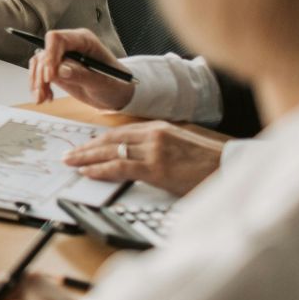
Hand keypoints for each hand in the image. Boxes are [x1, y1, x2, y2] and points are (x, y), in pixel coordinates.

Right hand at [27, 28, 131, 109]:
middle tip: (43, 92)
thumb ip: (81, 75)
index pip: (57, 39)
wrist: (115, 94)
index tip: (49, 76)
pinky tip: (45, 97)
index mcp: (84, 40)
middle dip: (41, 74)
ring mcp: (62, 57)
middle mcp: (70, 46)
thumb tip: (60, 70)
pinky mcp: (56, 69)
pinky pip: (39, 74)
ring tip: (42, 98)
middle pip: (45, 52)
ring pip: (38, 63)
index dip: (50, 55)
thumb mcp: (102, 82)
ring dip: (37, 82)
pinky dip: (38, 86)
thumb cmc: (115, 84)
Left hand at [62, 120, 225, 195]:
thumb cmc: (207, 161)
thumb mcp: (179, 144)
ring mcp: (154, 150)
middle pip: (110, 138)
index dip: (98, 139)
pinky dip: (101, 169)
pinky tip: (88, 172)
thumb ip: (157, 145)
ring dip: (87, 158)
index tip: (84, 145)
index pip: (119, 131)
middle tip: (69, 154)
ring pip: (111, 151)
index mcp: (158, 127)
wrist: (229, 167)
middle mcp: (153, 134)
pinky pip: (121, 167)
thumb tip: (135, 153)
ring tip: (71, 163)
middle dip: (86, 147)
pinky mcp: (157, 168)